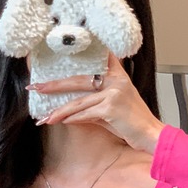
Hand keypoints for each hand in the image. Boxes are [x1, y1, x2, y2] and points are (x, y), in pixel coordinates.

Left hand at [28, 51, 164, 154]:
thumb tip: (70, 113)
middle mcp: (115, 79)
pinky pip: (85, 114)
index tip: (57, 55)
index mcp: (117, 74)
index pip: (96, 58)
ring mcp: (113, 92)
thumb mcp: (112, 107)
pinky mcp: (111, 107)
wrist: (150, 135)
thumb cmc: (132, 123)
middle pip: (78, 79)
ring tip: (44, 117)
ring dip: (59, 111)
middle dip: (55, 85)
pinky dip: (72, 119)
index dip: (77, 53)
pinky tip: (60, 122)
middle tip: (36, 88)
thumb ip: (94, 104)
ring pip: (79, 101)